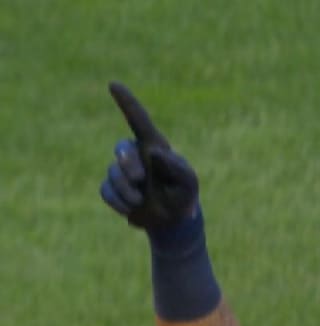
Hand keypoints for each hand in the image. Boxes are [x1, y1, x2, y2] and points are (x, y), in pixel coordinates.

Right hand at [100, 82, 198, 229]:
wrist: (172, 221)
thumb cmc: (184, 196)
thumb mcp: (188, 183)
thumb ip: (176, 167)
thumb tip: (153, 152)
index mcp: (154, 146)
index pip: (137, 119)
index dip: (126, 102)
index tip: (113, 84)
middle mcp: (136, 154)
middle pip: (121, 148)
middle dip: (128, 164)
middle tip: (141, 179)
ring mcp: (122, 171)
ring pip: (112, 173)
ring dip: (127, 191)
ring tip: (141, 201)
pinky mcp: (113, 188)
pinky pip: (106, 190)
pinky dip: (119, 202)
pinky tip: (133, 208)